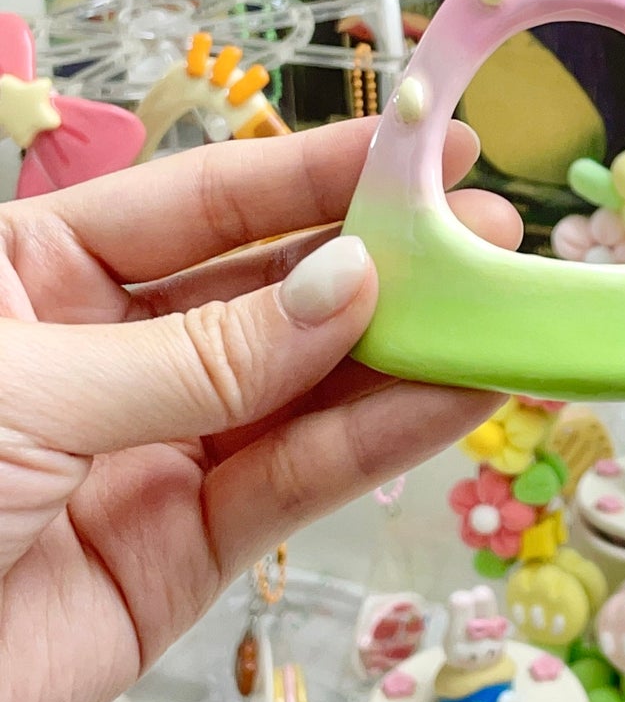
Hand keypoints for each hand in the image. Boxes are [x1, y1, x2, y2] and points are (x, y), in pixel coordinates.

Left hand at [0, 118, 516, 701]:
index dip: (315, 171)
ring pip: (302, 390)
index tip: (422, 147)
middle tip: (489, 236)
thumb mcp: (28, 386)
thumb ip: (204, 351)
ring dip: (404, 355)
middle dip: (381, 265)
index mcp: (38, 273)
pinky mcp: (186, 554)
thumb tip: (352, 291)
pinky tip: (458, 397)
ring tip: (500, 313)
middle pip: (269, 292)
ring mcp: (155, 451)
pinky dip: (381, 443)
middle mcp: (109, 351)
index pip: (204, 202)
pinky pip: (296, 483)